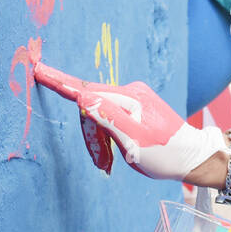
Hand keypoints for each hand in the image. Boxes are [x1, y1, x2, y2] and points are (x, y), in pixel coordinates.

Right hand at [32, 64, 225, 181]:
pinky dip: (106, 137)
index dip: (61, 83)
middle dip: (90, 135)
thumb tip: (83, 99)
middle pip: (92, 107)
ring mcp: (132, 99)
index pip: (88, 90)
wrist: (192, 157)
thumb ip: (108, 119)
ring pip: (98, 116)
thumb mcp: (135, 142)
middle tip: (103, 162)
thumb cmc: (166, 154)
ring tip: (111, 162)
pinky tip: (116, 153)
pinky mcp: (134, 107)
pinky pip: (108, 118)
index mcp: (130, 98)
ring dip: (99, 140)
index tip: (38, 69)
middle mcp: (130, 92)